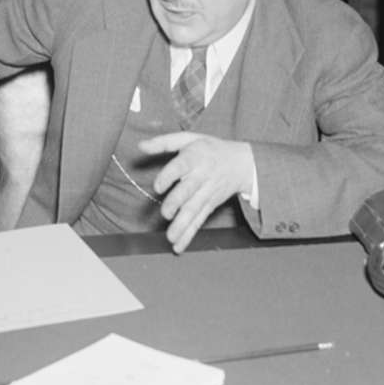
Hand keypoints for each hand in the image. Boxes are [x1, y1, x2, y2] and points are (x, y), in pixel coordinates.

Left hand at [143, 132, 254, 253]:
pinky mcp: (210, 205)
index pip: (180, 166)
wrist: (243, 162)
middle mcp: (201, 176)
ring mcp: (207, 193)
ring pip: (194, 210)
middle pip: (188, 190)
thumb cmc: (210, 148)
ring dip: (182, 225)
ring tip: (171, 238)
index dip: (169, 176)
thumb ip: (163, 142)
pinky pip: (199, 220)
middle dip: (177, 203)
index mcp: (194, 157)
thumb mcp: (189, 138)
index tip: (158, 187)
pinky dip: (189, 234)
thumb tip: (140, 145)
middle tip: (166, 214)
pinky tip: (179, 246)